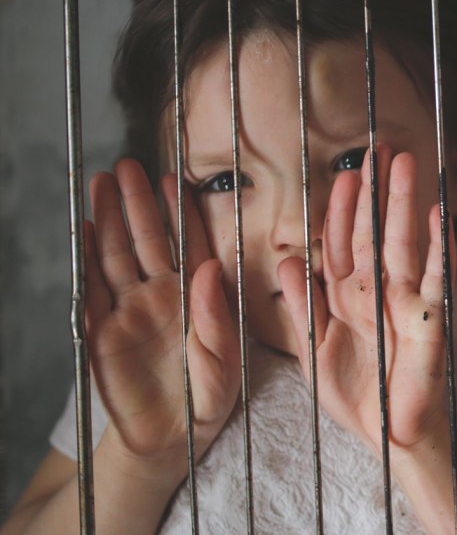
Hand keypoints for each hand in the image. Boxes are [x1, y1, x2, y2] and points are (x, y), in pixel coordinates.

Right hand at [84, 159, 240, 479]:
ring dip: (108, 220)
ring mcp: (129, 310)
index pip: (188, 245)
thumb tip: (209, 269)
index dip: (179, 213)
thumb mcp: (226, 364)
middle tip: (126, 165)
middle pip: (146, 241)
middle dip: (136, 203)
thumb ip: (218, 320)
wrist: (173, 438)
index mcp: (197, 297)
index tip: (171, 178)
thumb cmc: (209, 399)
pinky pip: (92, 291)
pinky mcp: (102, 332)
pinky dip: (87, 261)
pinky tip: (84, 230)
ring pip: (117, 256)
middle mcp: (162, 296)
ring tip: (101, 183)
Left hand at [278, 149, 452, 452]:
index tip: (343, 174)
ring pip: (402, 244)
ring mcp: (405, 301)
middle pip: (372, 232)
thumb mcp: (312, 351)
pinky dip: (439, 247)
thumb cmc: (353, 395)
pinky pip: (437, 278)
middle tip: (378, 150)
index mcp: (346, 296)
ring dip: (403, 204)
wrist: (385, 435)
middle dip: (374, 192)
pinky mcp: (430, 320)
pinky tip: (439, 216)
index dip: (341, 209)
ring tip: (405, 164)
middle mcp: (376, 291)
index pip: (341, 242)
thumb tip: (288, 262)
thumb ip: (301, 307)